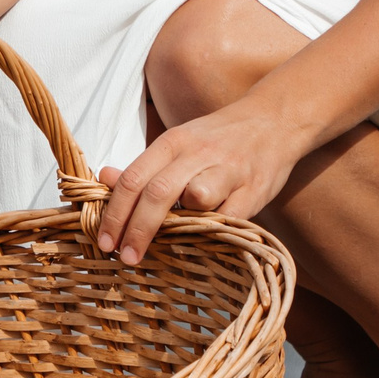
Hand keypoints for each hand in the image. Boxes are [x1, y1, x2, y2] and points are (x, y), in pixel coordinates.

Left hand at [94, 104, 301, 265]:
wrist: (274, 120)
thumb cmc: (217, 140)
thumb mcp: (177, 144)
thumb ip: (144, 166)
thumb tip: (105, 179)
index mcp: (173, 142)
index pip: (134, 179)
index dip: (115, 213)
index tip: (105, 242)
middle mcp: (198, 153)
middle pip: (158, 193)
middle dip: (137, 230)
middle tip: (126, 257)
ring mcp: (228, 170)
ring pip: (197, 199)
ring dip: (180, 225)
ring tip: (170, 243)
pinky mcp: (255, 188)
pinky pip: (231, 217)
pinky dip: (215, 232)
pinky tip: (204, 242)